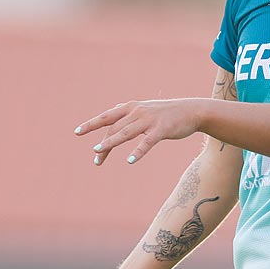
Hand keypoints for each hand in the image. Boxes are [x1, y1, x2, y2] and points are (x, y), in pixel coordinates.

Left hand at [76, 99, 204, 165]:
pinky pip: (147, 142)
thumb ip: (130, 115)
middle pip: (114, 128)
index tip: (77, 132)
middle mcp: (137, 112)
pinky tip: (129, 161)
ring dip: (110, 143)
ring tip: (98, 153)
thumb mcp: (145, 111)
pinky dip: (138, 152)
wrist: (192, 111)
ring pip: (125, 133)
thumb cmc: (167, 114)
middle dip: (102, 143)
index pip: (106, 117)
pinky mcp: (161, 130)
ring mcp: (149, 120)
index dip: (91, 124)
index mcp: (131, 107)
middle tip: (95, 157)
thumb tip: (115, 119)